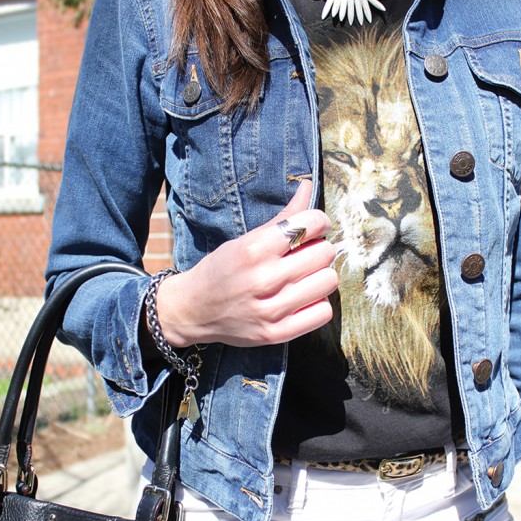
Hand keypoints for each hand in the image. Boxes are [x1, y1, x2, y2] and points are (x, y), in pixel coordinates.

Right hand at [156, 179, 337, 346]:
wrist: (192, 311)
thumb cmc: (221, 270)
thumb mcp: (245, 240)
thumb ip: (282, 217)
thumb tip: (309, 187)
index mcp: (253, 249)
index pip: (309, 223)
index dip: (319, 222)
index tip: (314, 227)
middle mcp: (263, 279)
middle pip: (324, 253)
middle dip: (319, 249)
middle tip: (305, 255)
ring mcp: (271, 310)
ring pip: (328, 281)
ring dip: (320, 276)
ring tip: (304, 277)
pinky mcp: (277, 333)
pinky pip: (323, 312)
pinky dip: (317, 303)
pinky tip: (302, 299)